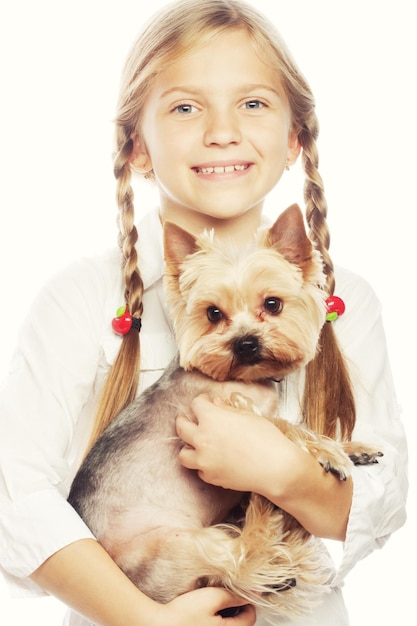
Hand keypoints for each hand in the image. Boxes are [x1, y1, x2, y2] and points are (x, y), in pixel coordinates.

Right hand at [155, 586, 255, 625]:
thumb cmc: (183, 614)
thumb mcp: (211, 598)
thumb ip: (234, 595)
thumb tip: (254, 593)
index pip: (251, 617)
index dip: (246, 600)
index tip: (235, 591)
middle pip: (240, 624)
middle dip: (234, 609)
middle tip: (220, 597)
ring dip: (223, 617)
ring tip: (210, 606)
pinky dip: (212, 622)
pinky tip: (201, 616)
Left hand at [176, 394, 296, 493]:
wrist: (275, 468)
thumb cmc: (266, 438)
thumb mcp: (247, 416)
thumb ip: (227, 409)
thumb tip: (215, 403)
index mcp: (211, 419)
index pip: (196, 404)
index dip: (202, 400)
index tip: (206, 401)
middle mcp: (202, 439)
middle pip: (181, 427)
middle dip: (183, 420)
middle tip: (186, 418)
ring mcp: (204, 460)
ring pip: (183, 454)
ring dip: (188, 447)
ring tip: (194, 444)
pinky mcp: (211, 477)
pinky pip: (199, 470)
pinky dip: (202, 465)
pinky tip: (212, 461)